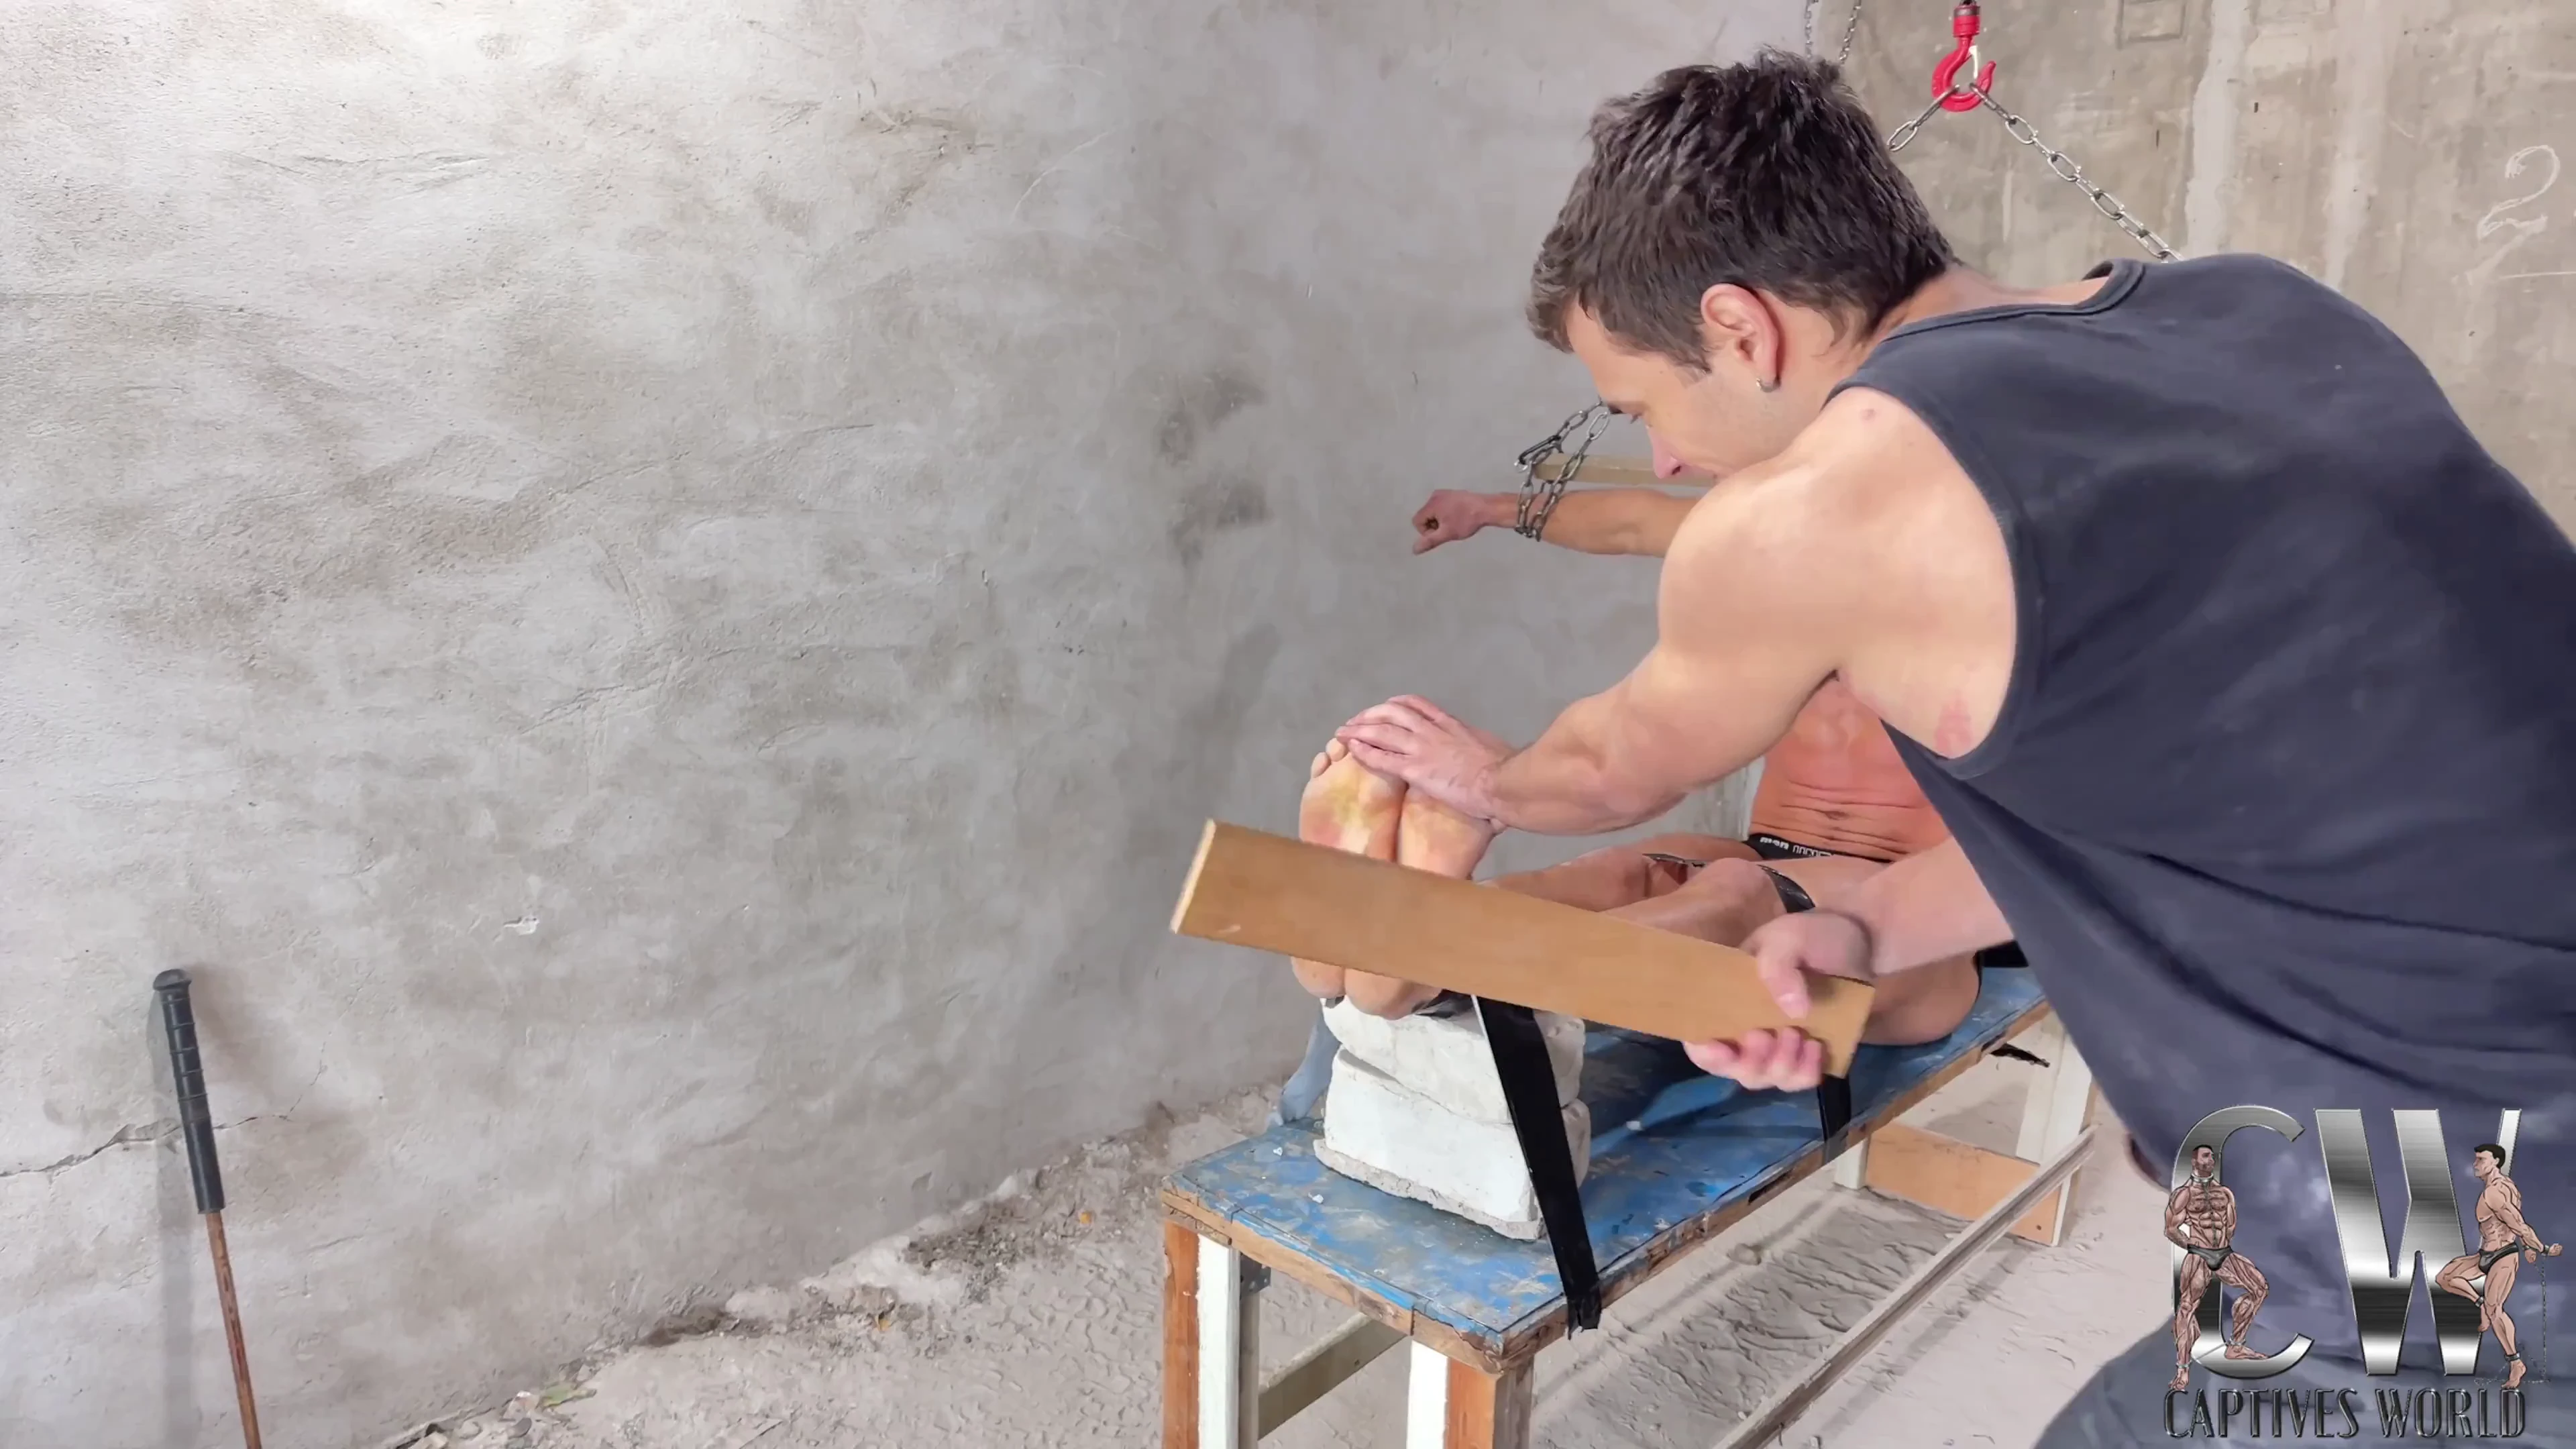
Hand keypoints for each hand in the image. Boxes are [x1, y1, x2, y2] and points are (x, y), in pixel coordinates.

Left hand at [1334, 696, 1510, 820]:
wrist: (1503, 781)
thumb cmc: (1506, 769)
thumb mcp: (1492, 749)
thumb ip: (1479, 748)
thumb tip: (1486, 754)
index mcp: (1451, 724)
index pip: (1417, 705)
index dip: (1395, 705)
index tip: (1384, 708)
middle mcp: (1432, 730)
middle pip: (1392, 713)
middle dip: (1370, 715)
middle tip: (1356, 721)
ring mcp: (1422, 748)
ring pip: (1381, 730)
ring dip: (1359, 729)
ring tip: (1343, 731)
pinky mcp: (1415, 769)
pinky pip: (1382, 757)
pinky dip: (1363, 751)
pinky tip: (1351, 749)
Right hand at [1412, 491, 1503, 553]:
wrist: (1487, 508)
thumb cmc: (1466, 521)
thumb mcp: (1447, 533)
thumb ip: (1430, 541)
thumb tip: (1414, 550)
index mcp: (1431, 504)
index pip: (1417, 521)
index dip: (1425, 532)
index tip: (1440, 534)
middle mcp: (1435, 496)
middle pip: (1425, 516)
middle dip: (1433, 526)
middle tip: (1449, 530)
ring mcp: (1444, 493)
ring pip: (1434, 512)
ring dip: (1440, 521)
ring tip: (1455, 524)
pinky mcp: (1452, 494)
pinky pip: (1441, 507)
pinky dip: (1446, 515)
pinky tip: (1458, 518)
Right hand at [1681, 910, 1873, 1091]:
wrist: (1858, 940)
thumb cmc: (1812, 935)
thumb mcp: (1789, 937)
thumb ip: (1779, 965)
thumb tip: (1792, 1011)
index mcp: (1729, 998)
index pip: (1700, 1036)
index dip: (1705, 1052)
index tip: (1723, 1048)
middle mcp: (1747, 1028)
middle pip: (1734, 1068)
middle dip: (1750, 1062)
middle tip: (1770, 1035)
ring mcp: (1778, 1045)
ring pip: (1766, 1078)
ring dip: (1780, 1066)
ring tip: (1799, 1035)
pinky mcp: (1807, 1054)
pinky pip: (1799, 1080)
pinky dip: (1807, 1072)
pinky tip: (1817, 1046)